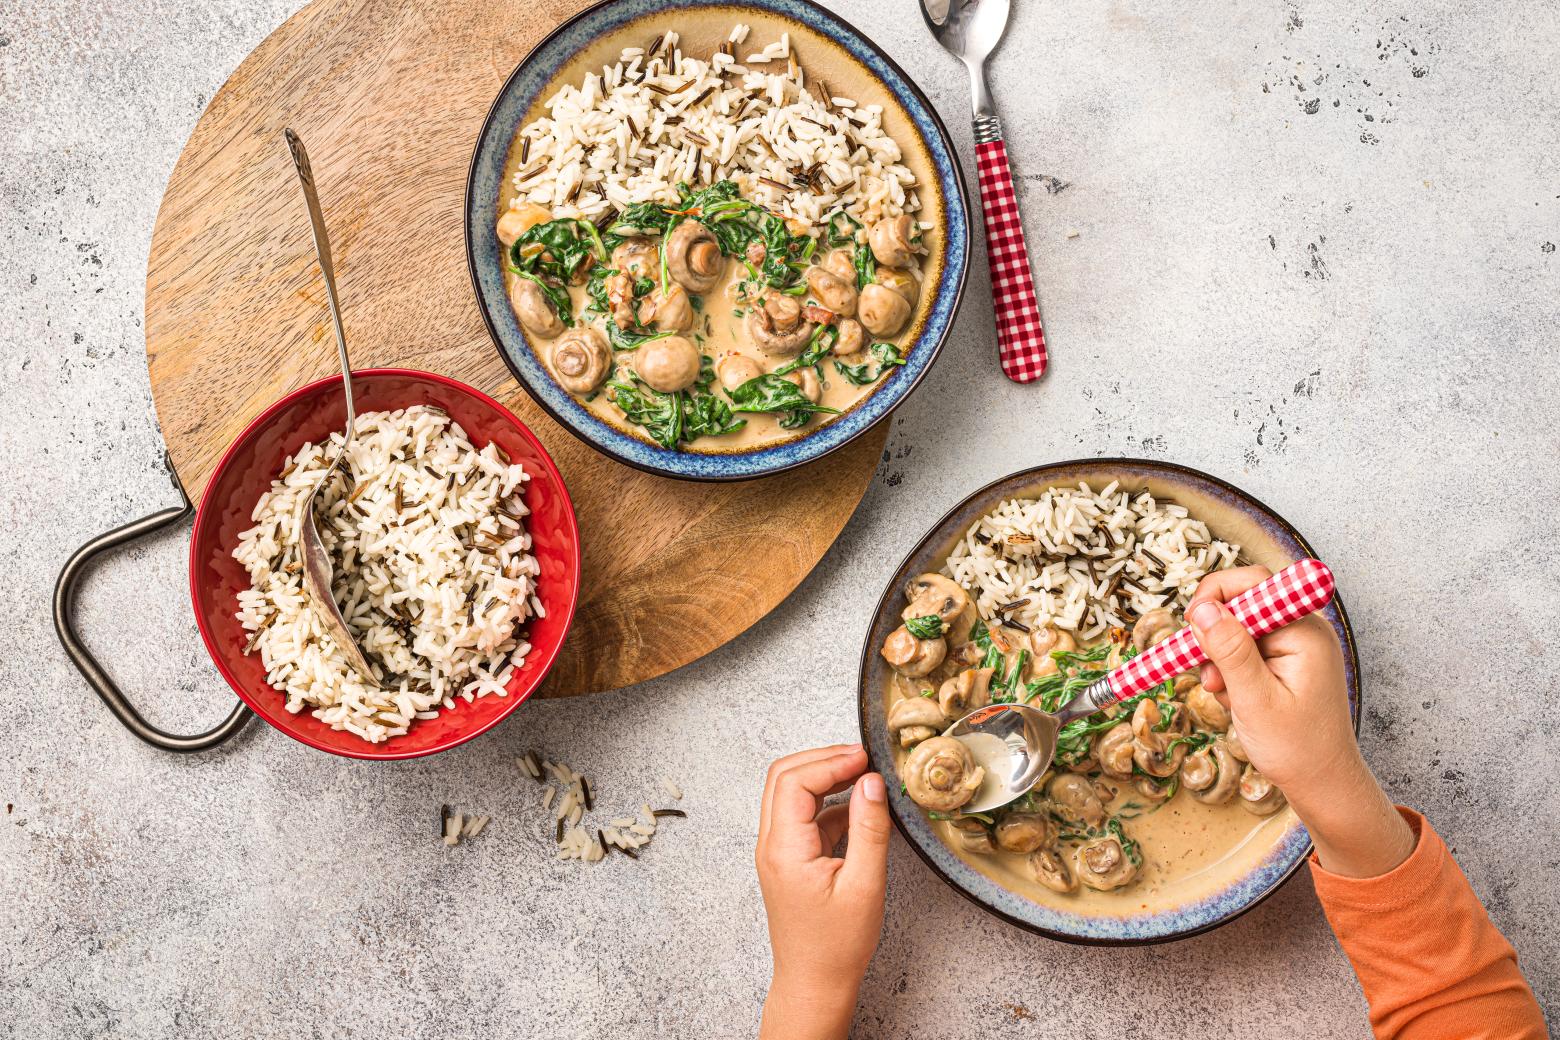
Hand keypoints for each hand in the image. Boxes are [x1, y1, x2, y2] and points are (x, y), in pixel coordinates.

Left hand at [756, 744, 889, 1039]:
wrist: (814, 982)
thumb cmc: (837, 946)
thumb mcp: (865, 885)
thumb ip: (869, 829)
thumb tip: (872, 782)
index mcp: (784, 849)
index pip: (795, 781)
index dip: (830, 761)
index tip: (864, 758)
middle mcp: (772, 845)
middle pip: (784, 777)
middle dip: (822, 759)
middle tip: (862, 758)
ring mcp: (776, 851)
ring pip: (790, 793)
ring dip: (823, 778)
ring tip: (863, 777)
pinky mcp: (788, 858)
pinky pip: (802, 816)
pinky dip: (828, 803)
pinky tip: (858, 810)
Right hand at [1188, 565, 1354, 790]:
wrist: (1323, 782)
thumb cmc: (1297, 748)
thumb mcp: (1255, 699)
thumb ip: (1230, 651)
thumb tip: (1204, 609)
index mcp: (1305, 632)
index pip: (1255, 583)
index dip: (1216, 594)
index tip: (1192, 624)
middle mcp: (1303, 630)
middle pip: (1243, 603)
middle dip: (1215, 632)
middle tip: (1203, 666)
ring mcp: (1296, 646)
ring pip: (1239, 627)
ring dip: (1220, 655)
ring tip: (1222, 690)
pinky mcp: (1286, 661)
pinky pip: (1246, 648)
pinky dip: (1230, 668)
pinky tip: (1232, 695)